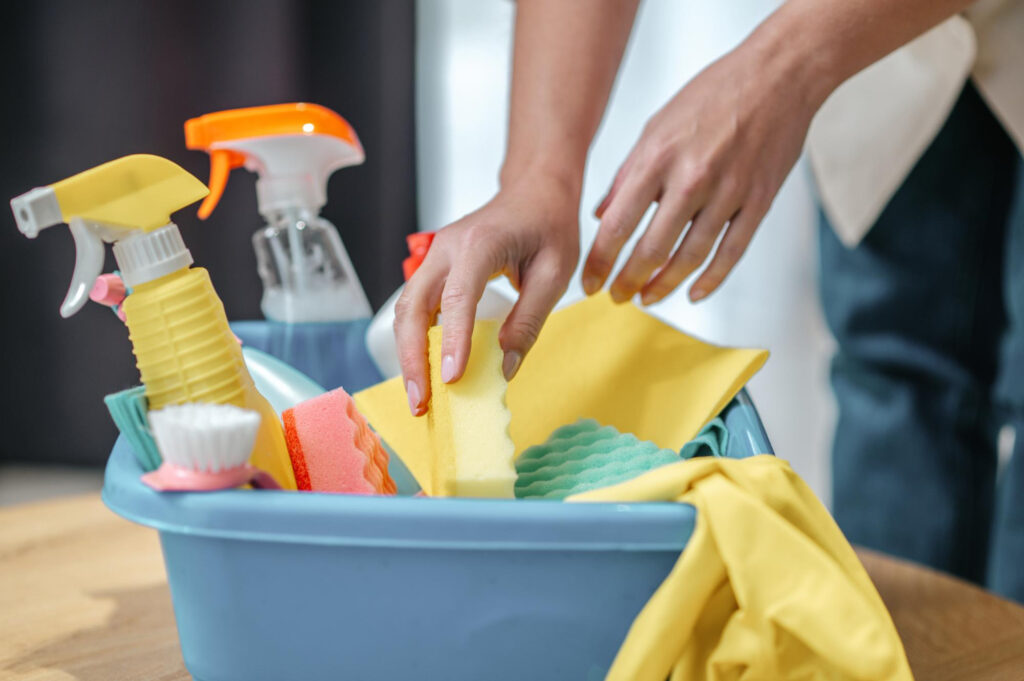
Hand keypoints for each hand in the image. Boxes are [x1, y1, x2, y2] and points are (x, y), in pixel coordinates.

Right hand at [394, 172, 580, 415]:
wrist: (535, 189)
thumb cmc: (548, 224)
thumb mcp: (555, 272)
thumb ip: (529, 320)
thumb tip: (504, 368)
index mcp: (479, 243)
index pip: (458, 297)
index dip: (452, 340)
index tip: (451, 379)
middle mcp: (447, 247)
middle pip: (413, 306)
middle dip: (412, 358)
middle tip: (421, 402)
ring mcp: (435, 255)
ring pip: (406, 309)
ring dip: (408, 354)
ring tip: (420, 396)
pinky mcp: (435, 267)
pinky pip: (416, 306)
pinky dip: (414, 340)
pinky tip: (424, 370)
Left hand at [582, 38, 820, 304]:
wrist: (779, 74)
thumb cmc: (716, 93)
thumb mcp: (657, 126)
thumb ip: (627, 174)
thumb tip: (601, 214)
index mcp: (658, 157)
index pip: (618, 224)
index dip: (600, 261)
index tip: (590, 282)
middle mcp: (691, 177)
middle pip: (652, 248)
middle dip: (628, 280)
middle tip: (616, 297)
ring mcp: (728, 192)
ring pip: (691, 257)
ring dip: (665, 285)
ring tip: (647, 298)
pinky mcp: (759, 201)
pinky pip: (732, 252)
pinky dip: (711, 280)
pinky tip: (693, 293)